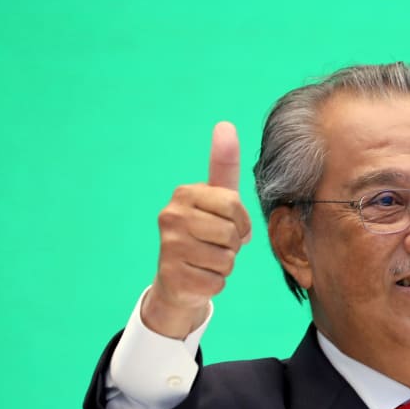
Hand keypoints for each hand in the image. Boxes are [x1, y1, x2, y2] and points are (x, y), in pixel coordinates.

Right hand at [141, 121, 251, 338]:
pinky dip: (215, 283)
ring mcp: (169, 248)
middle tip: (216, 245)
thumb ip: (223, 166)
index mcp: (184, 194)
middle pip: (230, 233)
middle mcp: (171, 217)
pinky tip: (199, 277)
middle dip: (233, 245)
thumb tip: (225, 124)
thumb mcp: (217, 199)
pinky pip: (217, 282)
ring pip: (226, 260)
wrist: (178, 281)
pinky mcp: (173, 278)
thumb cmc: (204, 234)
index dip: (240, 221)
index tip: (229, 225)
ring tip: (207, 261)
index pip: (233, 204)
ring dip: (224, 265)